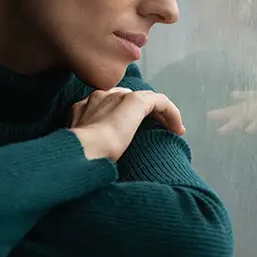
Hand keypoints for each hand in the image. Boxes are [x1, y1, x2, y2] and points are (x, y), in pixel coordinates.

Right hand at [69, 88, 184, 160]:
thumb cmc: (79, 158)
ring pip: (145, 99)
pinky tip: (178, 130)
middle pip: (127, 98)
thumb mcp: (80, 149)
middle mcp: (100, 96)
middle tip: (155, 132)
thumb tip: (98, 160)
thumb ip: (88, 146)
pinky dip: (171, 113)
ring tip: (171, 130)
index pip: (108, 104)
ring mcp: (117, 96)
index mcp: (84, 107)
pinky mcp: (134, 101)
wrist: (82, 151)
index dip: (124, 117)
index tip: (132, 134)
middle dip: (142, 113)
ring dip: (160, 114)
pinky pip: (160, 101)